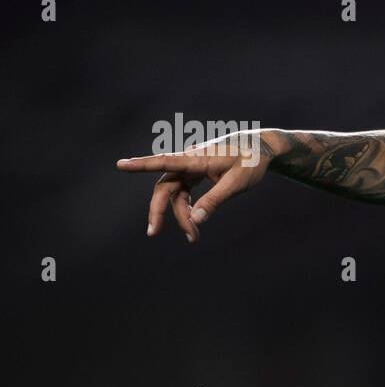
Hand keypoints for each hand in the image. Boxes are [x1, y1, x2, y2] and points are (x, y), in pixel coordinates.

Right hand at [116, 130, 271, 242]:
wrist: (262, 148)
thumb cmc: (251, 161)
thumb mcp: (237, 183)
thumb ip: (215, 200)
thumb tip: (195, 220)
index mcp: (197, 158)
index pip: (164, 161)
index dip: (142, 164)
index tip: (120, 165)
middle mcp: (189, 161)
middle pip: (165, 186)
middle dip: (158, 209)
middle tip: (153, 233)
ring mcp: (192, 167)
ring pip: (175, 193)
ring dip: (180, 215)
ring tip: (193, 238)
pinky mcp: (196, 173)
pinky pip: (184, 192)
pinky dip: (187, 209)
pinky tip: (193, 224)